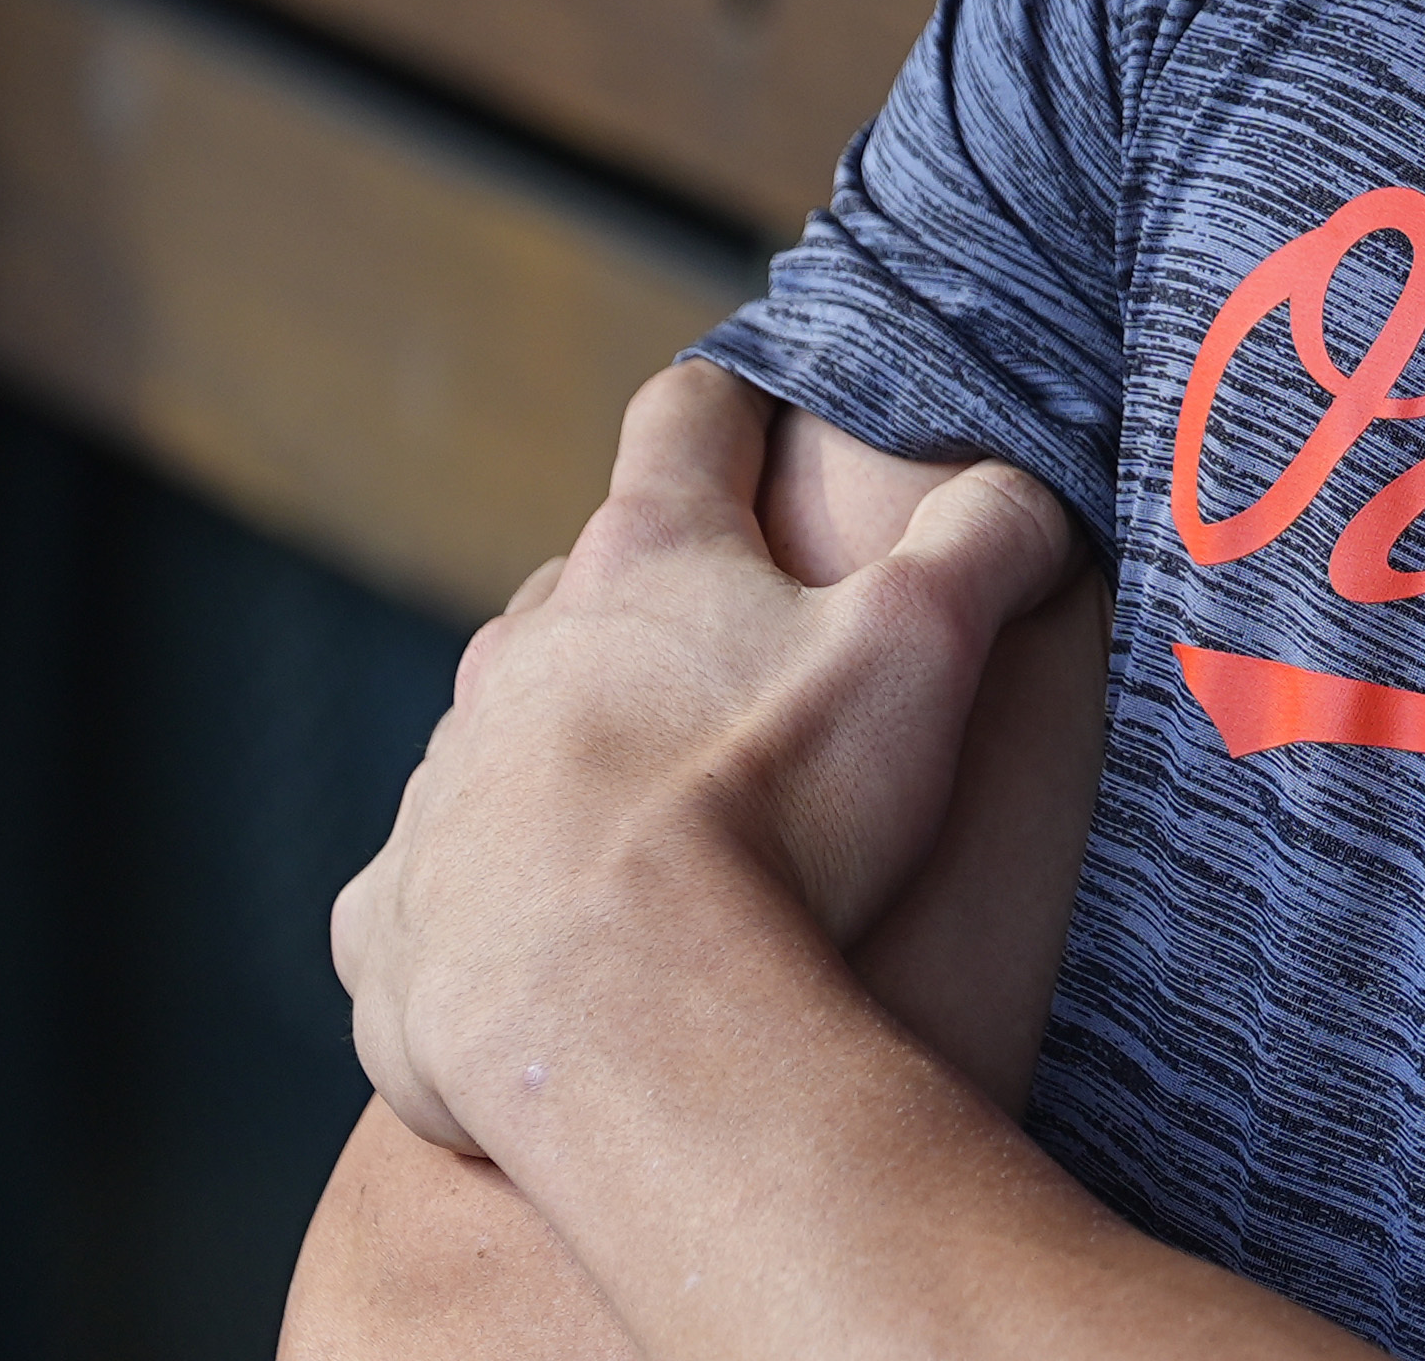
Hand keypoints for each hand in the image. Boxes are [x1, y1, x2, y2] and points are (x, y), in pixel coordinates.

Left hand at [332, 365, 1078, 1165]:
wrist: (613, 1016)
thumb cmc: (775, 816)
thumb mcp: (926, 646)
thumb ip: (987, 537)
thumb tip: (1028, 486)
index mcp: (646, 559)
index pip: (687, 421)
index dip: (736, 409)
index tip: (766, 419)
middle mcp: (518, 650)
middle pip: (582, 585)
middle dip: (654, 611)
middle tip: (740, 673)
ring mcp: (445, 780)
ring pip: (506, 734)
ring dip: (569, 758)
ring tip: (657, 834)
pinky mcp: (396, 915)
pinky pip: (434, 885)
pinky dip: (491, 900)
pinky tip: (556, 950)